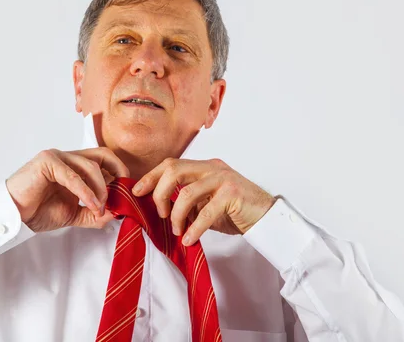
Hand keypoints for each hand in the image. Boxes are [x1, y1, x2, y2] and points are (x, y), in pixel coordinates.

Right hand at [6, 148, 129, 232]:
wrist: (13, 215)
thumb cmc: (38, 211)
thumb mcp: (74, 214)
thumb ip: (94, 213)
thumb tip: (117, 212)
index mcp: (76, 166)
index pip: (105, 161)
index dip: (119, 174)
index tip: (127, 193)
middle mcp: (68, 157)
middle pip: (103, 154)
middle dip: (118, 172)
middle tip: (123, 193)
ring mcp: (57, 157)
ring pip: (91, 166)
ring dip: (101, 189)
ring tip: (100, 208)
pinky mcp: (47, 161)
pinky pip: (73, 175)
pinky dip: (86, 191)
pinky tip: (92, 204)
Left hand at [132, 158, 276, 245]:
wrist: (266, 217)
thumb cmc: (235, 212)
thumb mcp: (206, 203)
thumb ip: (187, 201)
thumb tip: (160, 208)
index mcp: (204, 166)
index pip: (171, 163)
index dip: (151, 176)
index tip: (137, 191)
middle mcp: (212, 168)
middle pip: (174, 170)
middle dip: (159, 193)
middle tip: (160, 214)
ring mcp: (223, 178)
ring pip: (187, 192)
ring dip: (176, 215)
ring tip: (178, 231)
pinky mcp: (232, 194)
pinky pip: (205, 212)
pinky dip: (194, 228)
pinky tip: (189, 239)